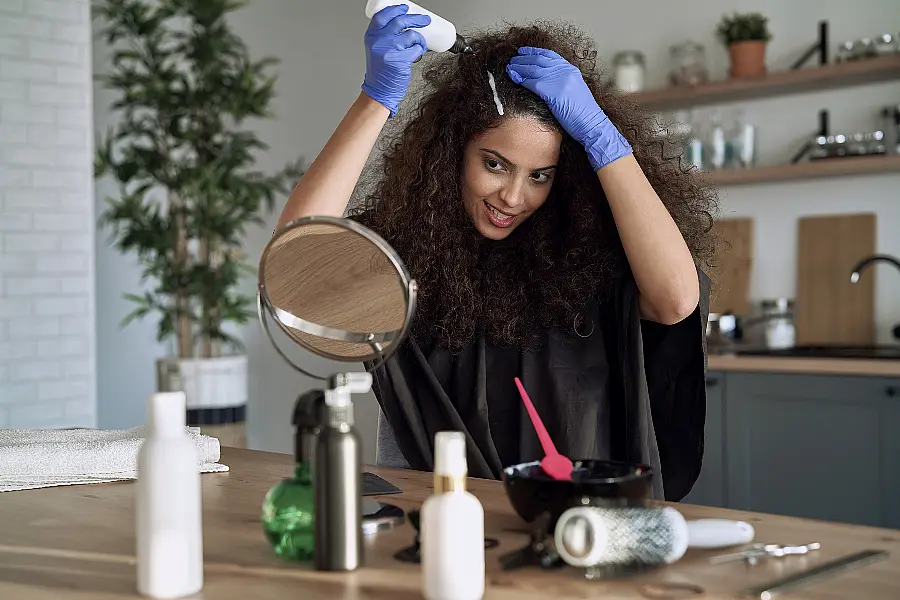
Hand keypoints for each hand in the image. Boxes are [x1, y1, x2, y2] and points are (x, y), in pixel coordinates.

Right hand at [362, 5, 429, 116]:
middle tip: (424, 19)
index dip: (395, 10)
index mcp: (371, 36)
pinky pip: (416, 49)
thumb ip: (383, 37)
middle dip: (415, 18)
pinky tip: (418, 53)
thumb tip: (403, 24)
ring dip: (419, 38)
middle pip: (399, 21)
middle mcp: (378, 41)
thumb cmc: (380, 72)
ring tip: (419, 44)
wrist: (379, 91)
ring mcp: (389, 50)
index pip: (382, 16)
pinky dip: (420, 50)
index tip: (404, 8)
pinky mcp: (400, 60)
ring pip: (411, 35)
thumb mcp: (375, 49)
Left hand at [506, 47, 631, 170]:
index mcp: (571, 70)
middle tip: (513, 58)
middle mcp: (565, 72)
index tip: (524, 51)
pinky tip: (514, 78)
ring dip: (519, 67)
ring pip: (534, 69)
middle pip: (540, 60)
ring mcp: (559, 81)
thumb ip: (562, 83)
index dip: (535, 52)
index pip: (550, 55)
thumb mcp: (574, 91)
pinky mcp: (552, 92)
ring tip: (509, 67)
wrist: (591, 124)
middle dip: (524, 58)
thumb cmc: (583, 114)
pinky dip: (521, 79)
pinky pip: (532, 82)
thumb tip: (548, 82)